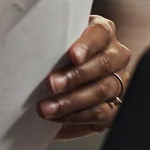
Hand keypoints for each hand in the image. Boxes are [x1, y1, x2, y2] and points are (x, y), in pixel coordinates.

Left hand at [40, 16, 132, 139]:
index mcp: (102, 32)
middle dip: (75, 76)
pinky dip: (77, 116)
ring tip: (47, 107)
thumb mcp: (55, 44)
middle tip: (51, 84)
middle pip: (103, 64)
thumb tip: (30, 47)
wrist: (65, 82)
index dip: (87, 45)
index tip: (72, 56)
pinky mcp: (117, 105)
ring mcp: (119, 80)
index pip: (100, 33)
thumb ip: (52, 42)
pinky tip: (57, 117)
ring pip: (101, 90)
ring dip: (72, 101)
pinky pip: (102, 112)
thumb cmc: (57, 55)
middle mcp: (116, 55)